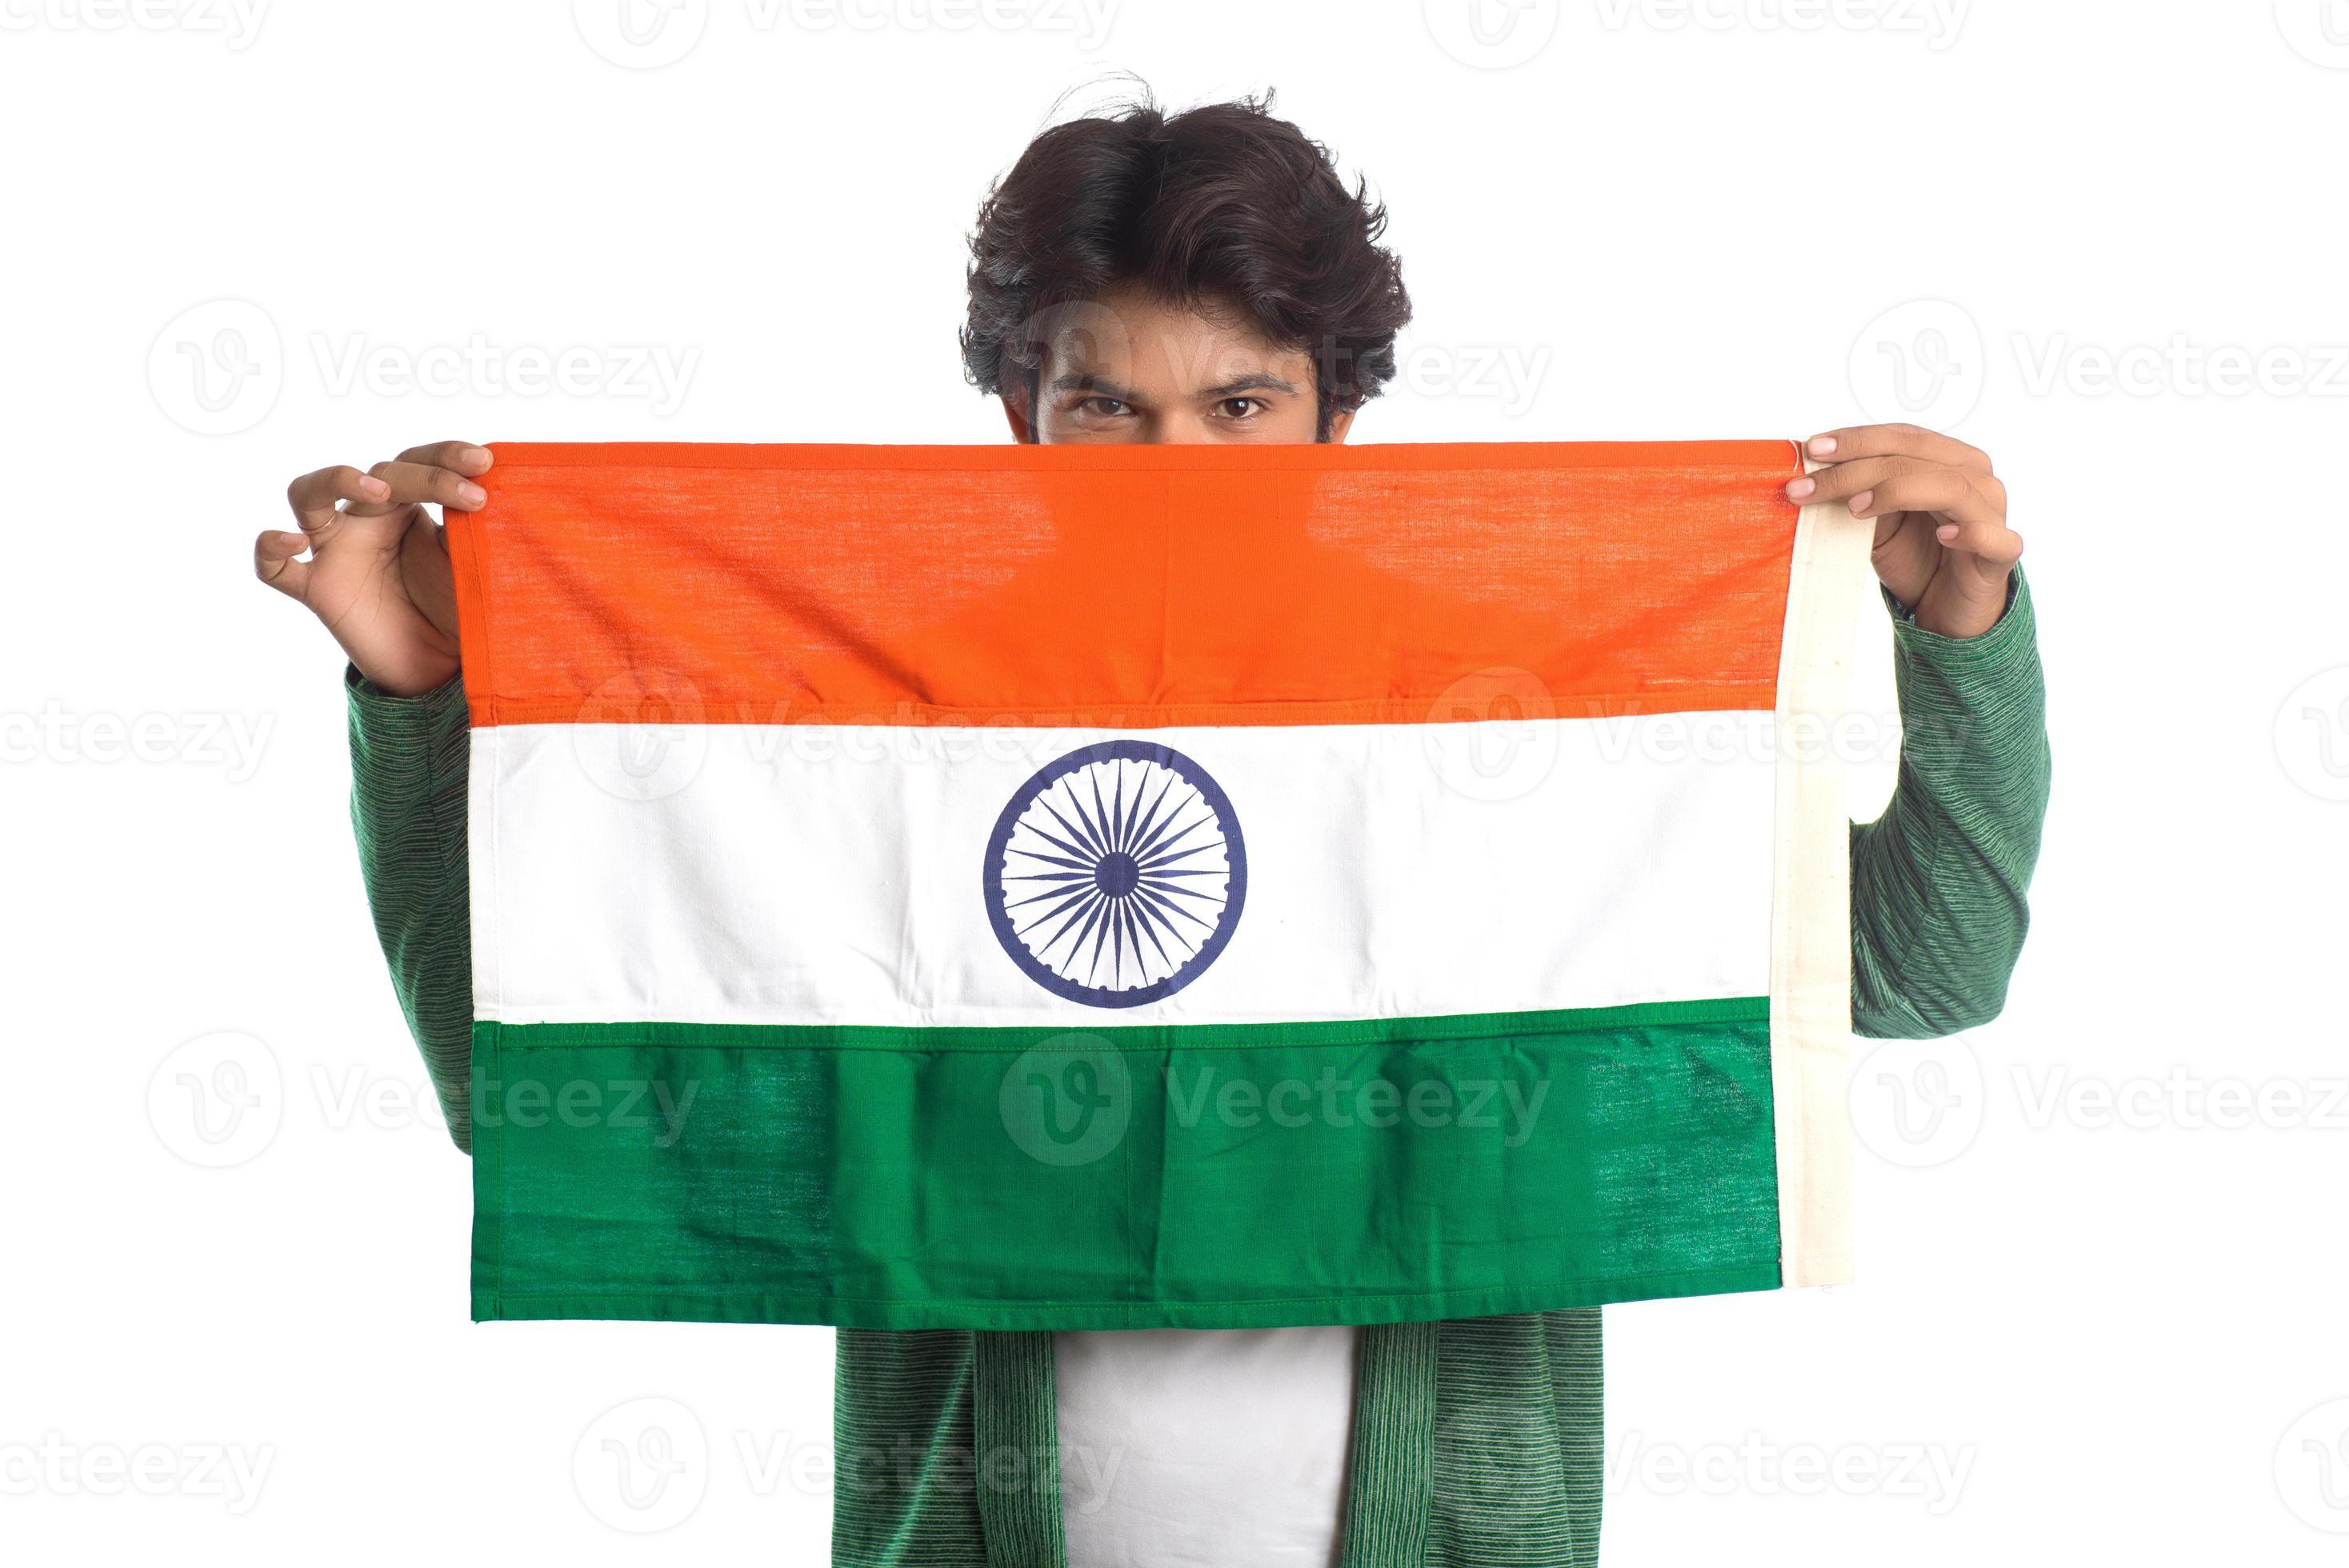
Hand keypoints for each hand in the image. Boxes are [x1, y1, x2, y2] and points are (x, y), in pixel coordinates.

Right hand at [255, 440, 490, 695]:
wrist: (442, 667)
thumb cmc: (456, 606)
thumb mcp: (470, 563)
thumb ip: (470, 530)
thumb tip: (488, 491)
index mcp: (406, 506)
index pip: (417, 462)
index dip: (447, 456)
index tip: (485, 463)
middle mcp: (365, 519)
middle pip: (378, 473)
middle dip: (425, 477)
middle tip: (470, 494)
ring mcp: (336, 550)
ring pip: (308, 493)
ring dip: (337, 479)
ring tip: (380, 492)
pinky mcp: (317, 589)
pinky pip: (273, 567)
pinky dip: (271, 548)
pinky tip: (293, 542)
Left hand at [1786, 424, 2021, 639]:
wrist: (1944, 608)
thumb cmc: (1914, 557)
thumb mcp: (1875, 523)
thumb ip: (1856, 495)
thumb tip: (1810, 474)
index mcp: (1947, 459)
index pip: (1903, 436)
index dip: (1857, 439)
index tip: (1811, 448)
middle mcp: (1974, 477)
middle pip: (1916, 458)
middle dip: (1856, 468)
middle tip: (1808, 486)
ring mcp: (1991, 513)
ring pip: (1950, 487)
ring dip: (1898, 491)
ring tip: (1855, 507)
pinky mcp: (2001, 554)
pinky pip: (1993, 537)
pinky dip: (1969, 532)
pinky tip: (1943, 534)